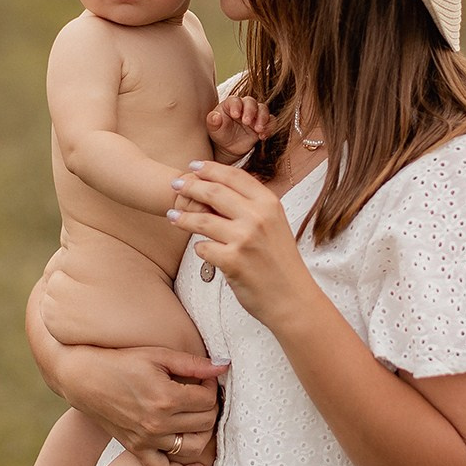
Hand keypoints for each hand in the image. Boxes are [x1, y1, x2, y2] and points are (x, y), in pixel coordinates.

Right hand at [52, 343, 224, 465]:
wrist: (83, 378)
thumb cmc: (121, 361)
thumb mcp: (158, 355)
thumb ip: (193, 364)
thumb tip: (224, 366)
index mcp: (165, 398)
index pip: (208, 399)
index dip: (212, 386)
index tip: (205, 378)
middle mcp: (157, 423)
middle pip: (205, 422)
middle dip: (211, 406)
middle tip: (204, 394)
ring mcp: (147, 440)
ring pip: (194, 447)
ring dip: (205, 433)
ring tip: (200, 417)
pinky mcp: (136, 449)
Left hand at [167, 162, 321, 330]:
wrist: (292, 299)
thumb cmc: (281, 263)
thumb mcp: (275, 226)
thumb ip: (253, 207)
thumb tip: (221, 190)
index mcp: (269, 204)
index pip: (234, 176)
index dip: (210, 169)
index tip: (193, 166)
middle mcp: (258, 217)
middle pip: (214, 192)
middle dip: (190, 186)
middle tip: (175, 185)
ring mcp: (244, 239)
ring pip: (202, 220)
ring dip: (183, 217)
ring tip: (172, 216)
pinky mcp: (232, 261)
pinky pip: (203, 248)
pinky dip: (200, 248)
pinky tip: (200, 249)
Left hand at [207, 94, 272, 162]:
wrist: (229, 146)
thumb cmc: (220, 133)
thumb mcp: (214, 129)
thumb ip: (213, 122)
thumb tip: (215, 117)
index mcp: (230, 104)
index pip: (235, 100)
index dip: (236, 106)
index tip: (235, 115)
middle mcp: (244, 106)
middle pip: (251, 102)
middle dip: (251, 111)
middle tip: (247, 122)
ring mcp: (255, 114)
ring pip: (263, 109)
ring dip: (262, 118)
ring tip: (258, 130)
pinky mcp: (263, 124)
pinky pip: (271, 122)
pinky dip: (269, 128)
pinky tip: (263, 136)